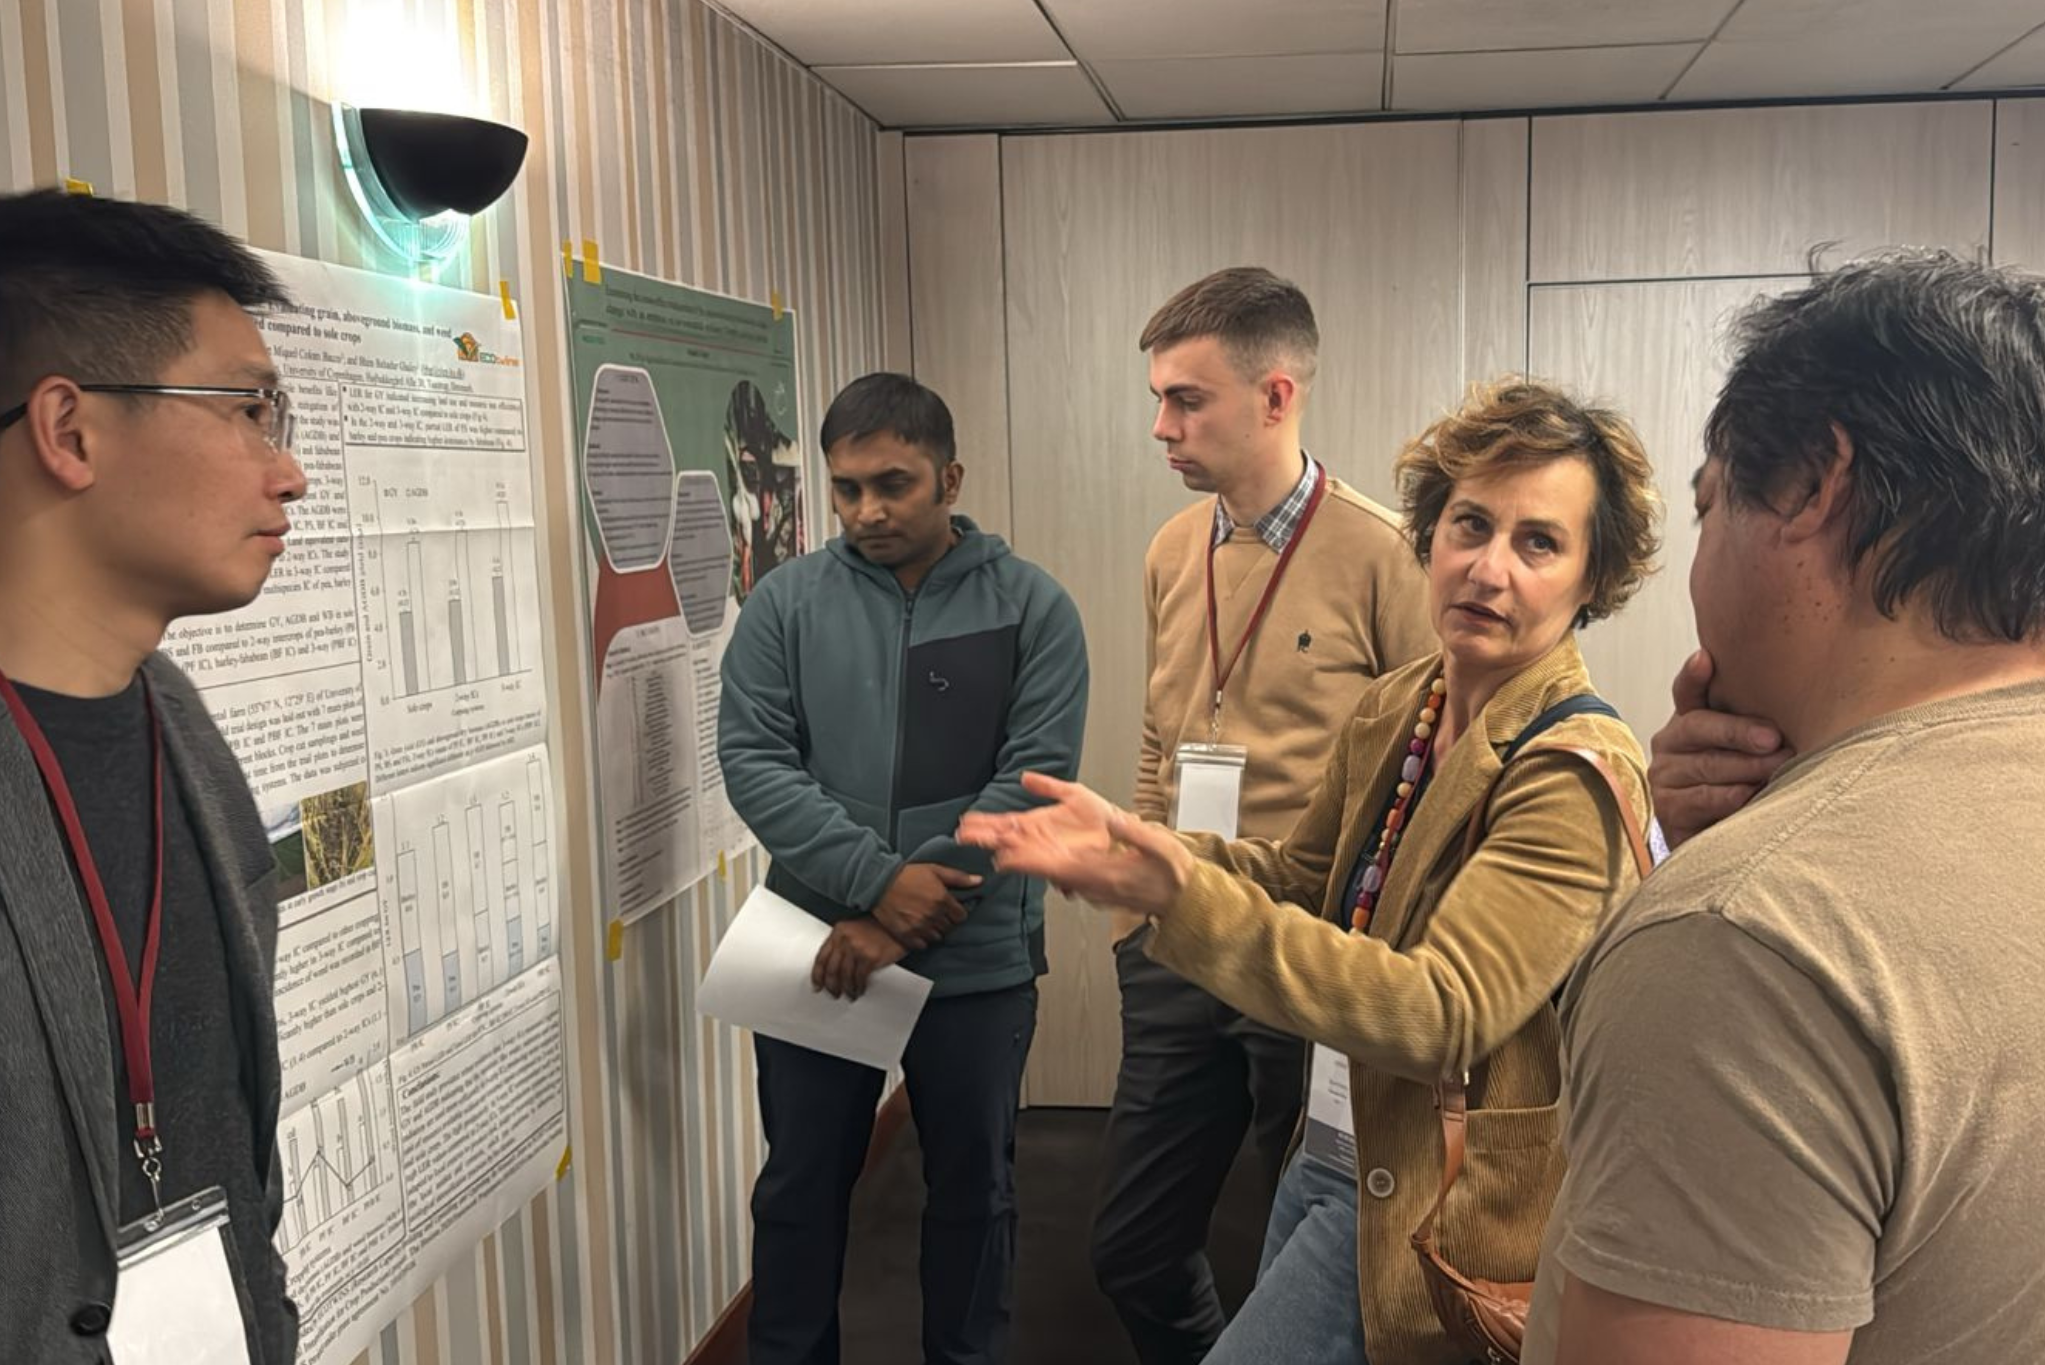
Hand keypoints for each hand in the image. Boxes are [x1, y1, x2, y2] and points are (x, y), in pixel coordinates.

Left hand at [812, 918, 907, 1000]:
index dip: (817, 975)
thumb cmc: (880, 926)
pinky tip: (859, 990)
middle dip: (831, 985)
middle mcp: (845, 940)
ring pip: (845, 977)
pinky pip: (859, 978)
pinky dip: (858, 988)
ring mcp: (857, 949)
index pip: (821, 957)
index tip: (817, 984)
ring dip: (846, 989)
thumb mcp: (855, 928)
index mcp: (839, 932)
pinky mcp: (870, 958)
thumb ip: (842, 942)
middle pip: (831, 969)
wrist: (898, 925)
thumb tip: (835, 964)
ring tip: (849, 994)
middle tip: (833, 993)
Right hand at [871, 863, 977, 948]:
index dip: (956, 913)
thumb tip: (979, 881)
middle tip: (937, 913)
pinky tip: (917, 928)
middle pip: (949, 927)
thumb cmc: (907, 875)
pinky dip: (922, 938)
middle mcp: (933, 915)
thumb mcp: (935, 870)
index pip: (961, 916)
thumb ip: (958, 878)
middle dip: (946, 921)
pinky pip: (923, 945)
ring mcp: (920, 927)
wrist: (879, 884)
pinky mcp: (907, 935)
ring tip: (926, 920)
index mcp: (942, 899)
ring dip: (935, 930)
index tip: (950, 909)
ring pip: (937, 937)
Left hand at [957, 772, 1193, 919]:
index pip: (1056, 868)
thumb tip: (1114, 819)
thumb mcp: (1160, 848)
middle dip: (1006, 852)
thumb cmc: (1171, 874)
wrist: (1182, 898)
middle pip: (1038, 866)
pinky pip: (1055, 868)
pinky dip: (1032, 857)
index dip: (1027, 862)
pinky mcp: (1088, 880)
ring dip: (1013, 851)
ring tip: (982, 835)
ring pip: (1042, 866)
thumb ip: (1135, 833)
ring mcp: (1086, 882)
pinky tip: (1015, 844)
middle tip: (971, 835)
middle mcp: (1087, 881)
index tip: (1001, 856)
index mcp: (1101, 874)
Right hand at [1650, 650, 1793, 850]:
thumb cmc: (1745, 784)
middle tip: (1774, 738)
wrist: (1722, 838)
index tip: (1705, 658)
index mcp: (1689, 720)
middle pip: (1699, 727)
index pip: (1687, 692)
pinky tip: (1753, 795)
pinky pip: (1701, 798)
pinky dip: (1731, 797)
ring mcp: (1665, 776)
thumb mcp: (1751, 750)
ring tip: (1779, 768)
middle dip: (1739, 731)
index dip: (1694, 676)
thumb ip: (1759, 726)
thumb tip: (1803, 698)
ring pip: (1706, 764)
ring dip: (1746, 767)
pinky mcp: (1667, 809)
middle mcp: (1670, 743)